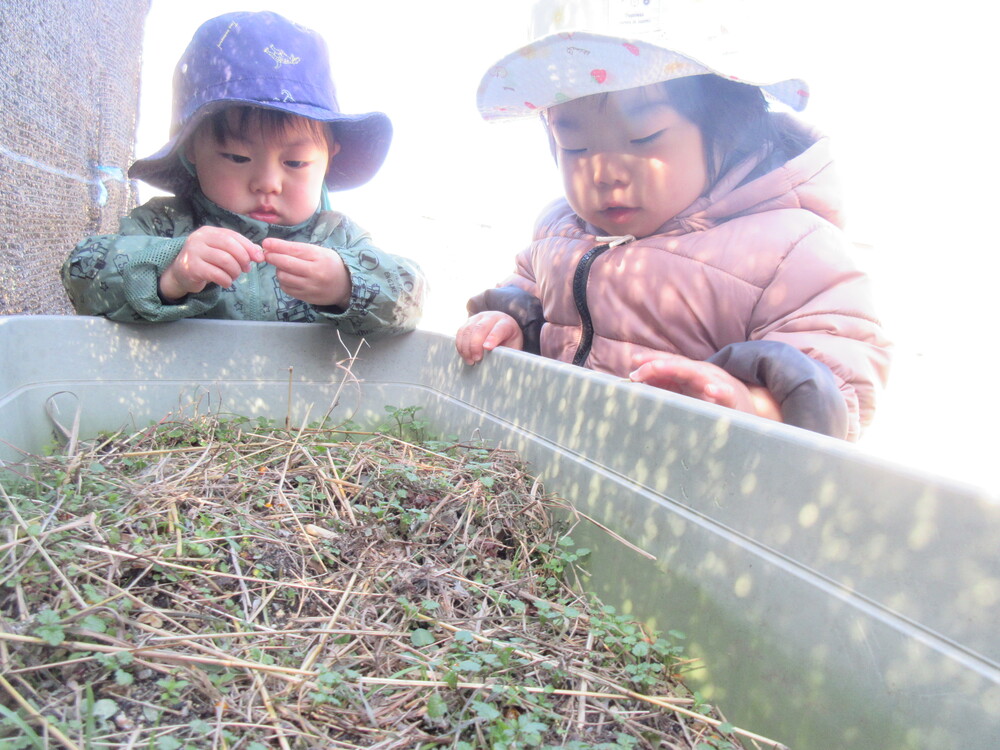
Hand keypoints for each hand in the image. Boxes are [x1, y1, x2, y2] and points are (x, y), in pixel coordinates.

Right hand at [159, 226, 263, 300]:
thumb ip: (239, 250)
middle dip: (243, 259)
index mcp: (209, 232)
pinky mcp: (192, 267)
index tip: (259, 258)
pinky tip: (226, 283)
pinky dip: (226, 280)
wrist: (181, 274)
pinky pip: (217, 274)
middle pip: (230, 246)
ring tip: (234, 276)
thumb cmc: (206, 262)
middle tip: (246, 269)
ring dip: (235, 271)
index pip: (233, 236)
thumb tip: (259, 253)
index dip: (249, 247)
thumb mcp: (221, 252)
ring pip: (225, 260)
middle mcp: (199, 238)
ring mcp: (194, 252)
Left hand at [263, 238, 349, 307]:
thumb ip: (298, 249)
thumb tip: (272, 247)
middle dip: (273, 257)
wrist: (345, 286)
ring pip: (284, 277)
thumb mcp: (319, 252)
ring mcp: (310, 286)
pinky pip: (287, 289)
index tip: (266, 243)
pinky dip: (283, 282)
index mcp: (319, 257)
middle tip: (267, 254)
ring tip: (283, 267)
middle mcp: (315, 272)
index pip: (294, 250)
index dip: (277, 246)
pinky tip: (288, 277)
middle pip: (286, 264)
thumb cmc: (330, 264)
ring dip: (279, 270)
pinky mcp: (307, 297)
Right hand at [456, 311, 523, 364]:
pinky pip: (460, 332)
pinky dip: (460, 344)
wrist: (502, 329)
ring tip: (470, 360)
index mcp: (506, 323)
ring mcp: (478, 318)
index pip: (499, 329)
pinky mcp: (468, 322)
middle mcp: (491, 317)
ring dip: (466, 347)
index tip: (487, 348)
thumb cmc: (508, 342)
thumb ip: (509, 353)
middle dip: (476, 344)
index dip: (493, 338)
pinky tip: (464, 355)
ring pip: (468, 330)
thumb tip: (503, 363)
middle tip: (476, 359)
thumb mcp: (513, 347)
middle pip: (480, 328)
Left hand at [629, 352, 781, 419]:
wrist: (751, 413)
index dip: (652, 359)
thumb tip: (637, 380)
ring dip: (679, 370)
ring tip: (658, 369)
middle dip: (658, 364)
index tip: (633, 360)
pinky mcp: (734, 401)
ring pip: (699, 374)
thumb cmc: (714, 403)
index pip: (670, 362)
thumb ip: (666, 386)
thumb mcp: (688, 393)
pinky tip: (710, 390)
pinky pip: (727, 394)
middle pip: (680, 365)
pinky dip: (719, 391)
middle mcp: (704, 374)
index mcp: (692, 373)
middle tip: (638, 368)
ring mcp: (720, 385)